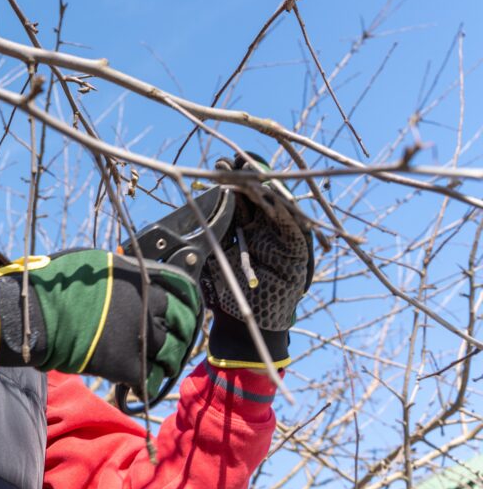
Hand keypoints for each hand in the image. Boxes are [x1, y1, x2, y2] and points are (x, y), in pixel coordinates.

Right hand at [0, 249, 200, 398]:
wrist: (38, 315)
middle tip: (176, 340)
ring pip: (171, 352)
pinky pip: (150, 377)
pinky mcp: (130, 363)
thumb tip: (126, 275)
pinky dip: (147, 382)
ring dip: (168, 359)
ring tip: (161, 365)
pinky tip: (139, 384)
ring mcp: (141, 335)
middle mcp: (148, 304)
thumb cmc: (55, 285)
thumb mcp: (93, 263)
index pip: (179, 290)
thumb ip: (118, 272)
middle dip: (182, 331)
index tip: (183, 311)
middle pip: (182, 322)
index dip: (183, 303)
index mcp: (140, 278)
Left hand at [201, 153, 314, 367]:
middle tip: (233, 163)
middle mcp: (264, 229)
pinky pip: (294, 228)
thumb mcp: (213, 257)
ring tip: (252, 175)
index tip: (220, 166)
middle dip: (247, 178)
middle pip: (259, 197)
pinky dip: (285, 212)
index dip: (231, 181)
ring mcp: (281, 238)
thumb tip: (190, 208)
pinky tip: (273, 197)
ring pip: (276, 207)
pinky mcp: (297, 252)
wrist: (246, 325)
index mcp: (244, 228)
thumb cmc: (228, 293)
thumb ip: (208, 235)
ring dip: (265, 190)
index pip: (240, 198)